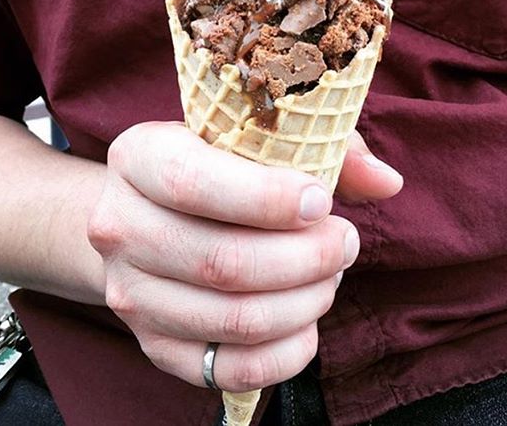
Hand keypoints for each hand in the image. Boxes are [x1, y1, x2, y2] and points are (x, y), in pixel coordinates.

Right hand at [88, 122, 401, 391]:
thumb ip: (327, 148)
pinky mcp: (152, 344)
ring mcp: (130, 293)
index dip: (266, 197)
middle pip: (220, 261)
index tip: (321, 202)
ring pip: (232, 318)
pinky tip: (308, 322)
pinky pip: (227, 370)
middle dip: (304, 258)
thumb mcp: (260, 135)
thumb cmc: (218, 163)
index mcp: (139, 156)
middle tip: (344, 242)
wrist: (149, 211)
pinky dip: (285, 353)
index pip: (193, 182)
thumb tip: (387, 182)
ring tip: (331, 275)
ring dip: (304, 302)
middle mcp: (119, 225)